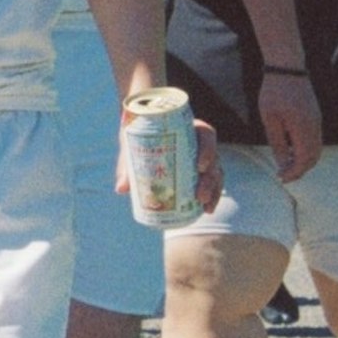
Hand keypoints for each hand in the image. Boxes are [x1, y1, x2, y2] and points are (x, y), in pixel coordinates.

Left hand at [122, 73, 230, 209]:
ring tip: (205, 207)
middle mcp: (199, 141)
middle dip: (210, 179)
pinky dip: (211, 195)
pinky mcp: (200, 169)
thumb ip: (127, 164)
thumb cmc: (138, 131)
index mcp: (188, 127)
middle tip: (199, 195)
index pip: (206, 135)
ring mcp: (202, 156)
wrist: (139, 127)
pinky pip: (212, 182)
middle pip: (214, 159)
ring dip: (213, 190)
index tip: (199, 166)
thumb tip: (121, 189)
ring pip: (215, 173)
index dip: (207, 150)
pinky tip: (207, 209)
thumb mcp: (132, 142)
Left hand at [255, 65, 322, 184]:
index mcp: (304, 128)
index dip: (294, 172)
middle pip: (313, 157)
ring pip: (316, 149)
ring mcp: (318, 121)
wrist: (287, 68)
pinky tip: (291, 150)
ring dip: (304, 160)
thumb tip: (282, 163)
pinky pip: (315, 140)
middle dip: (300, 169)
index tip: (281, 178)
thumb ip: (277, 142)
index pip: (304, 159)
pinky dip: (306, 150)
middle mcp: (315, 127)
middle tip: (283, 175)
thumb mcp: (270, 119)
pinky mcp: (316, 116)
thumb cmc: (274, 92)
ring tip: (286, 165)